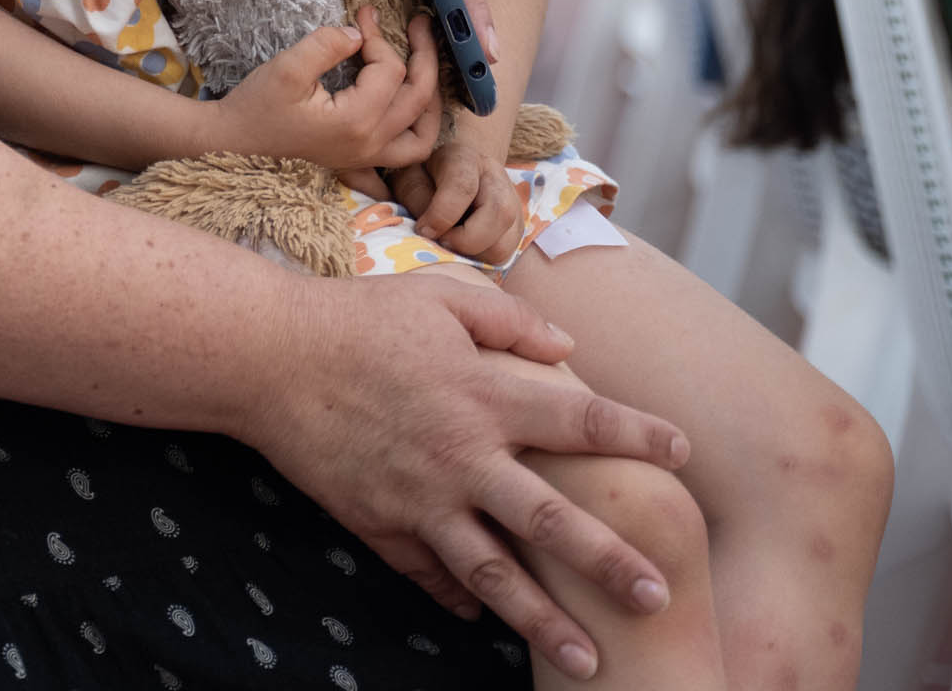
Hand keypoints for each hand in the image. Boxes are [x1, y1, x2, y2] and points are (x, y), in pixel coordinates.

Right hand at [208, 6, 442, 174]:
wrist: (235, 140)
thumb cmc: (257, 105)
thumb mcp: (287, 67)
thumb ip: (327, 44)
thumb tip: (359, 33)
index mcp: (355, 122)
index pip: (390, 71)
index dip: (379, 37)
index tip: (362, 14)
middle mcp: (369, 144)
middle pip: (419, 98)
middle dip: (424, 55)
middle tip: (420, 25)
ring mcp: (367, 156)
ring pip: (424, 133)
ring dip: (432, 99)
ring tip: (428, 67)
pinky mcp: (361, 159)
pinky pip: (408, 150)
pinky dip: (419, 126)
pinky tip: (412, 104)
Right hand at [232, 272, 687, 674]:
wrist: (267, 357)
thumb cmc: (358, 317)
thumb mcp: (440, 296)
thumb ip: (510, 321)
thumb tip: (569, 348)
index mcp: (485, 393)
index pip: (582, 420)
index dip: (638, 435)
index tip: (683, 452)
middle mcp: (462, 455)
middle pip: (553, 521)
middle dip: (611, 563)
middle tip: (657, 597)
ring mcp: (421, 499)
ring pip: (496, 575)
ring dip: (546, 622)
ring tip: (591, 661)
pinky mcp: (380, 523)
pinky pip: (430, 575)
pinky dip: (461, 601)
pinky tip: (484, 620)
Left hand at [388, 136, 529, 262]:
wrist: (449, 173)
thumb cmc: (425, 176)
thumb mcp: (410, 177)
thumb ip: (416, 197)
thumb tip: (429, 231)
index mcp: (466, 159)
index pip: (463, 187)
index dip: (441, 215)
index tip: (422, 230)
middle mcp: (496, 178)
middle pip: (499, 213)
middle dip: (466, 240)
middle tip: (441, 242)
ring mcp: (513, 203)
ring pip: (507, 240)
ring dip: (475, 254)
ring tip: (452, 246)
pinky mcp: (517, 227)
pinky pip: (506, 255)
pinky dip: (483, 260)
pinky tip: (464, 250)